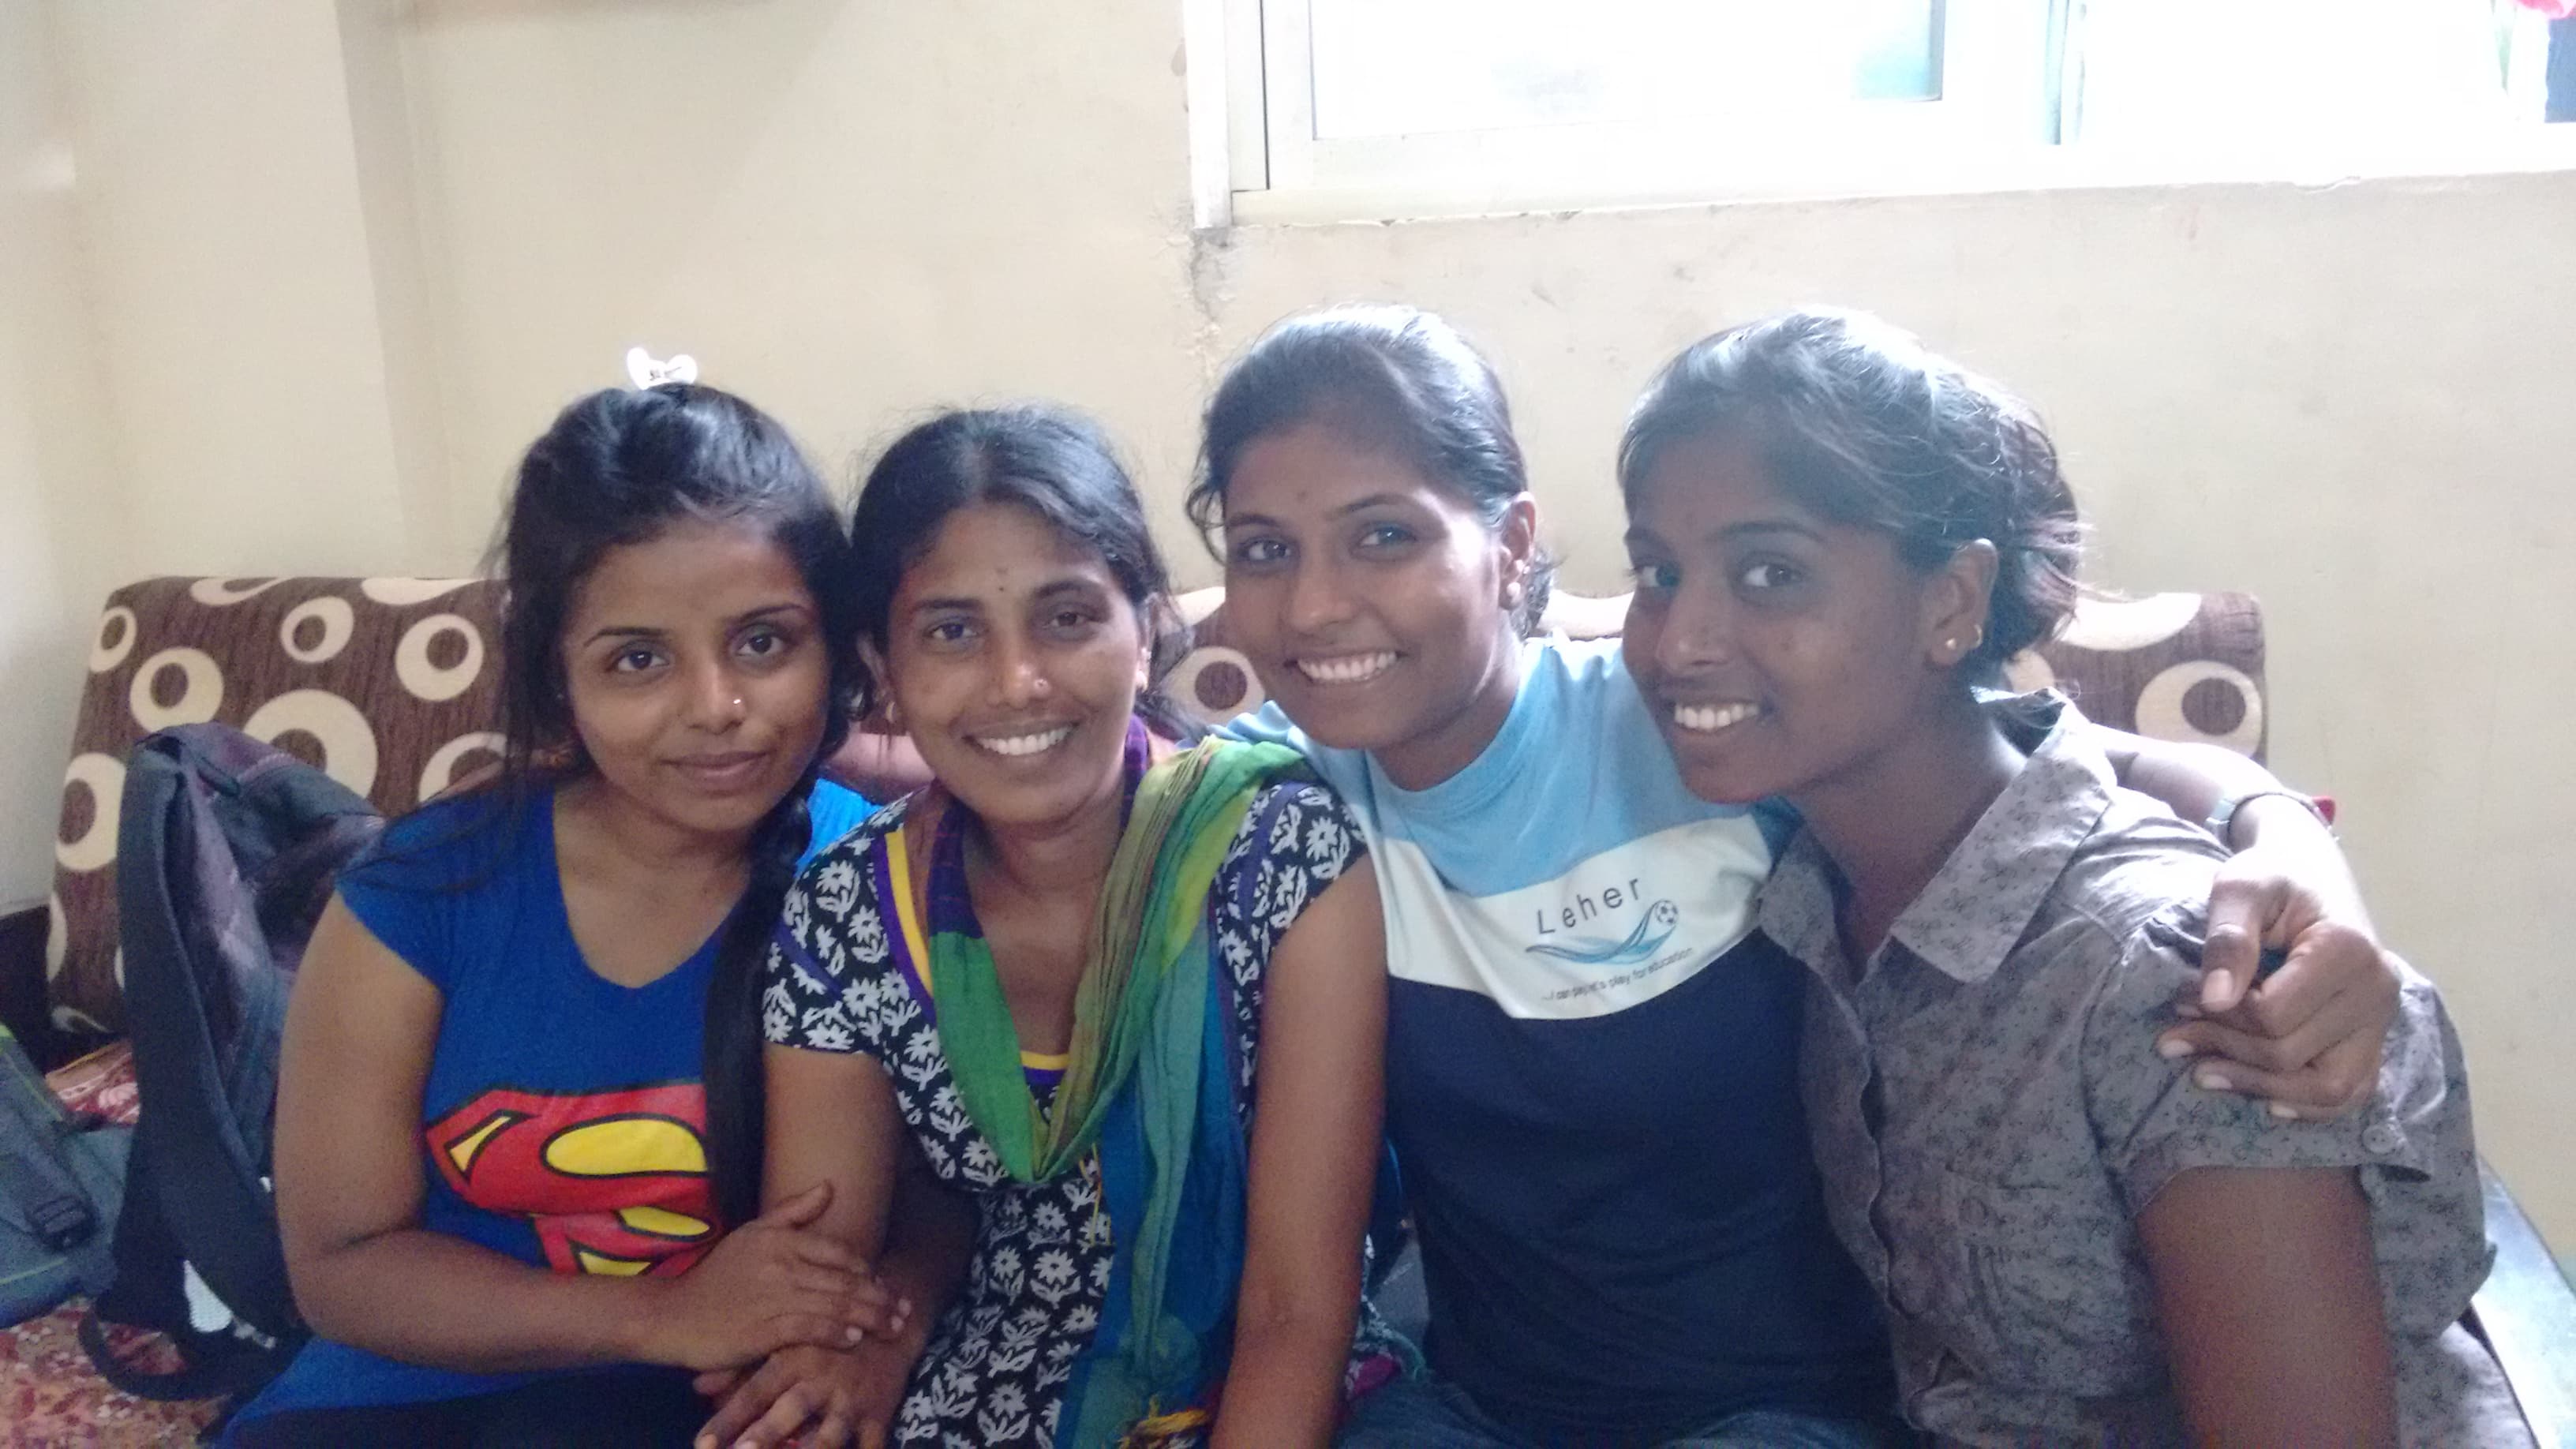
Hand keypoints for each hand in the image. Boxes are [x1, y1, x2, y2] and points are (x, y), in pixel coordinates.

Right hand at [636, 1183, 908, 1371]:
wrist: (674, 1314)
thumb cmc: (717, 1276)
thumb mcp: (753, 1234)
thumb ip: (793, 1212)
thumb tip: (829, 1186)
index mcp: (781, 1241)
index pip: (840, 1253)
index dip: (869, 1271)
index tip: (887, 1287)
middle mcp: (781, 1265)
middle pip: (845, 1281)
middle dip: (880, 1298)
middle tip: (903, 1312)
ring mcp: (772, 1298)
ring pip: (834, 1305)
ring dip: (868, 1318)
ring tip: (891, 1328)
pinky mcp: (762, 1330)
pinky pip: (808, 1329)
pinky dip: (834, 1334)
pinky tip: (853, 1340)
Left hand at [694, 1340, 917, 1448]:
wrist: (889, 1315)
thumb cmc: (826, 1332)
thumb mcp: (785, 1339)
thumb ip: (743, 1366)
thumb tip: (697, 1386)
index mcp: (792, 1360)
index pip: (752, 1394)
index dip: (726, 1420)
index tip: (701, 1444)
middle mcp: (820, 1379)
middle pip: (790, 1411)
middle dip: (766, 1434)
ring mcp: (851, 1398)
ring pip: (831, 1432)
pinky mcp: (879, 1411)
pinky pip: (874, 1442)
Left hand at [2157, 848, 2398, 1119]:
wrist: (2308, 876)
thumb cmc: (2271, 878)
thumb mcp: (2240, 887)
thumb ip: (2228, 938)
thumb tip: (2215, 999)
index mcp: (2348, 950)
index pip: (2273, 1015)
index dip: (2219, 1016)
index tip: (2182, 998)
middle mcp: (2376, 991)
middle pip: (2292, 1055)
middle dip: (2224, 1049)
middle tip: (2174, 1036)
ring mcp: (2380, 1021)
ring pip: (2328, 1089)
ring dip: (2258, 1088)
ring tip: (2202, 1073)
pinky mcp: (2373, 1040)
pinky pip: (2350, 1094)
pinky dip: (2306, 1105)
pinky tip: (2262, 1100)